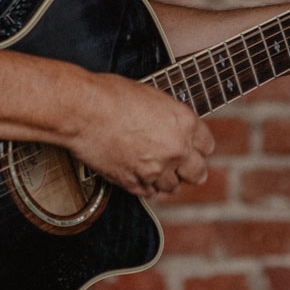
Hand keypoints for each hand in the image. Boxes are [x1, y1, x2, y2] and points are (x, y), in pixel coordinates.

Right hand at [65, 70, 213, 198]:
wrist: (83, 110)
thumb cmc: (110, 95)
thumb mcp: (152, 96)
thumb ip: (169, 116)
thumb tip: (172, 126)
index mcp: (184, 122)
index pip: (207, 145)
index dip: (198, 146)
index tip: (191, 148)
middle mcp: (176, 149)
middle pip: (198, 172)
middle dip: (191, 170)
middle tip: (182, 167)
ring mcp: (156, 169)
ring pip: (173, 187)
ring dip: (166, 179)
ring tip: (155, 169)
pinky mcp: (134, 183)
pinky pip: (150, 193)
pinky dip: (146, 186)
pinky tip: (140, 174)